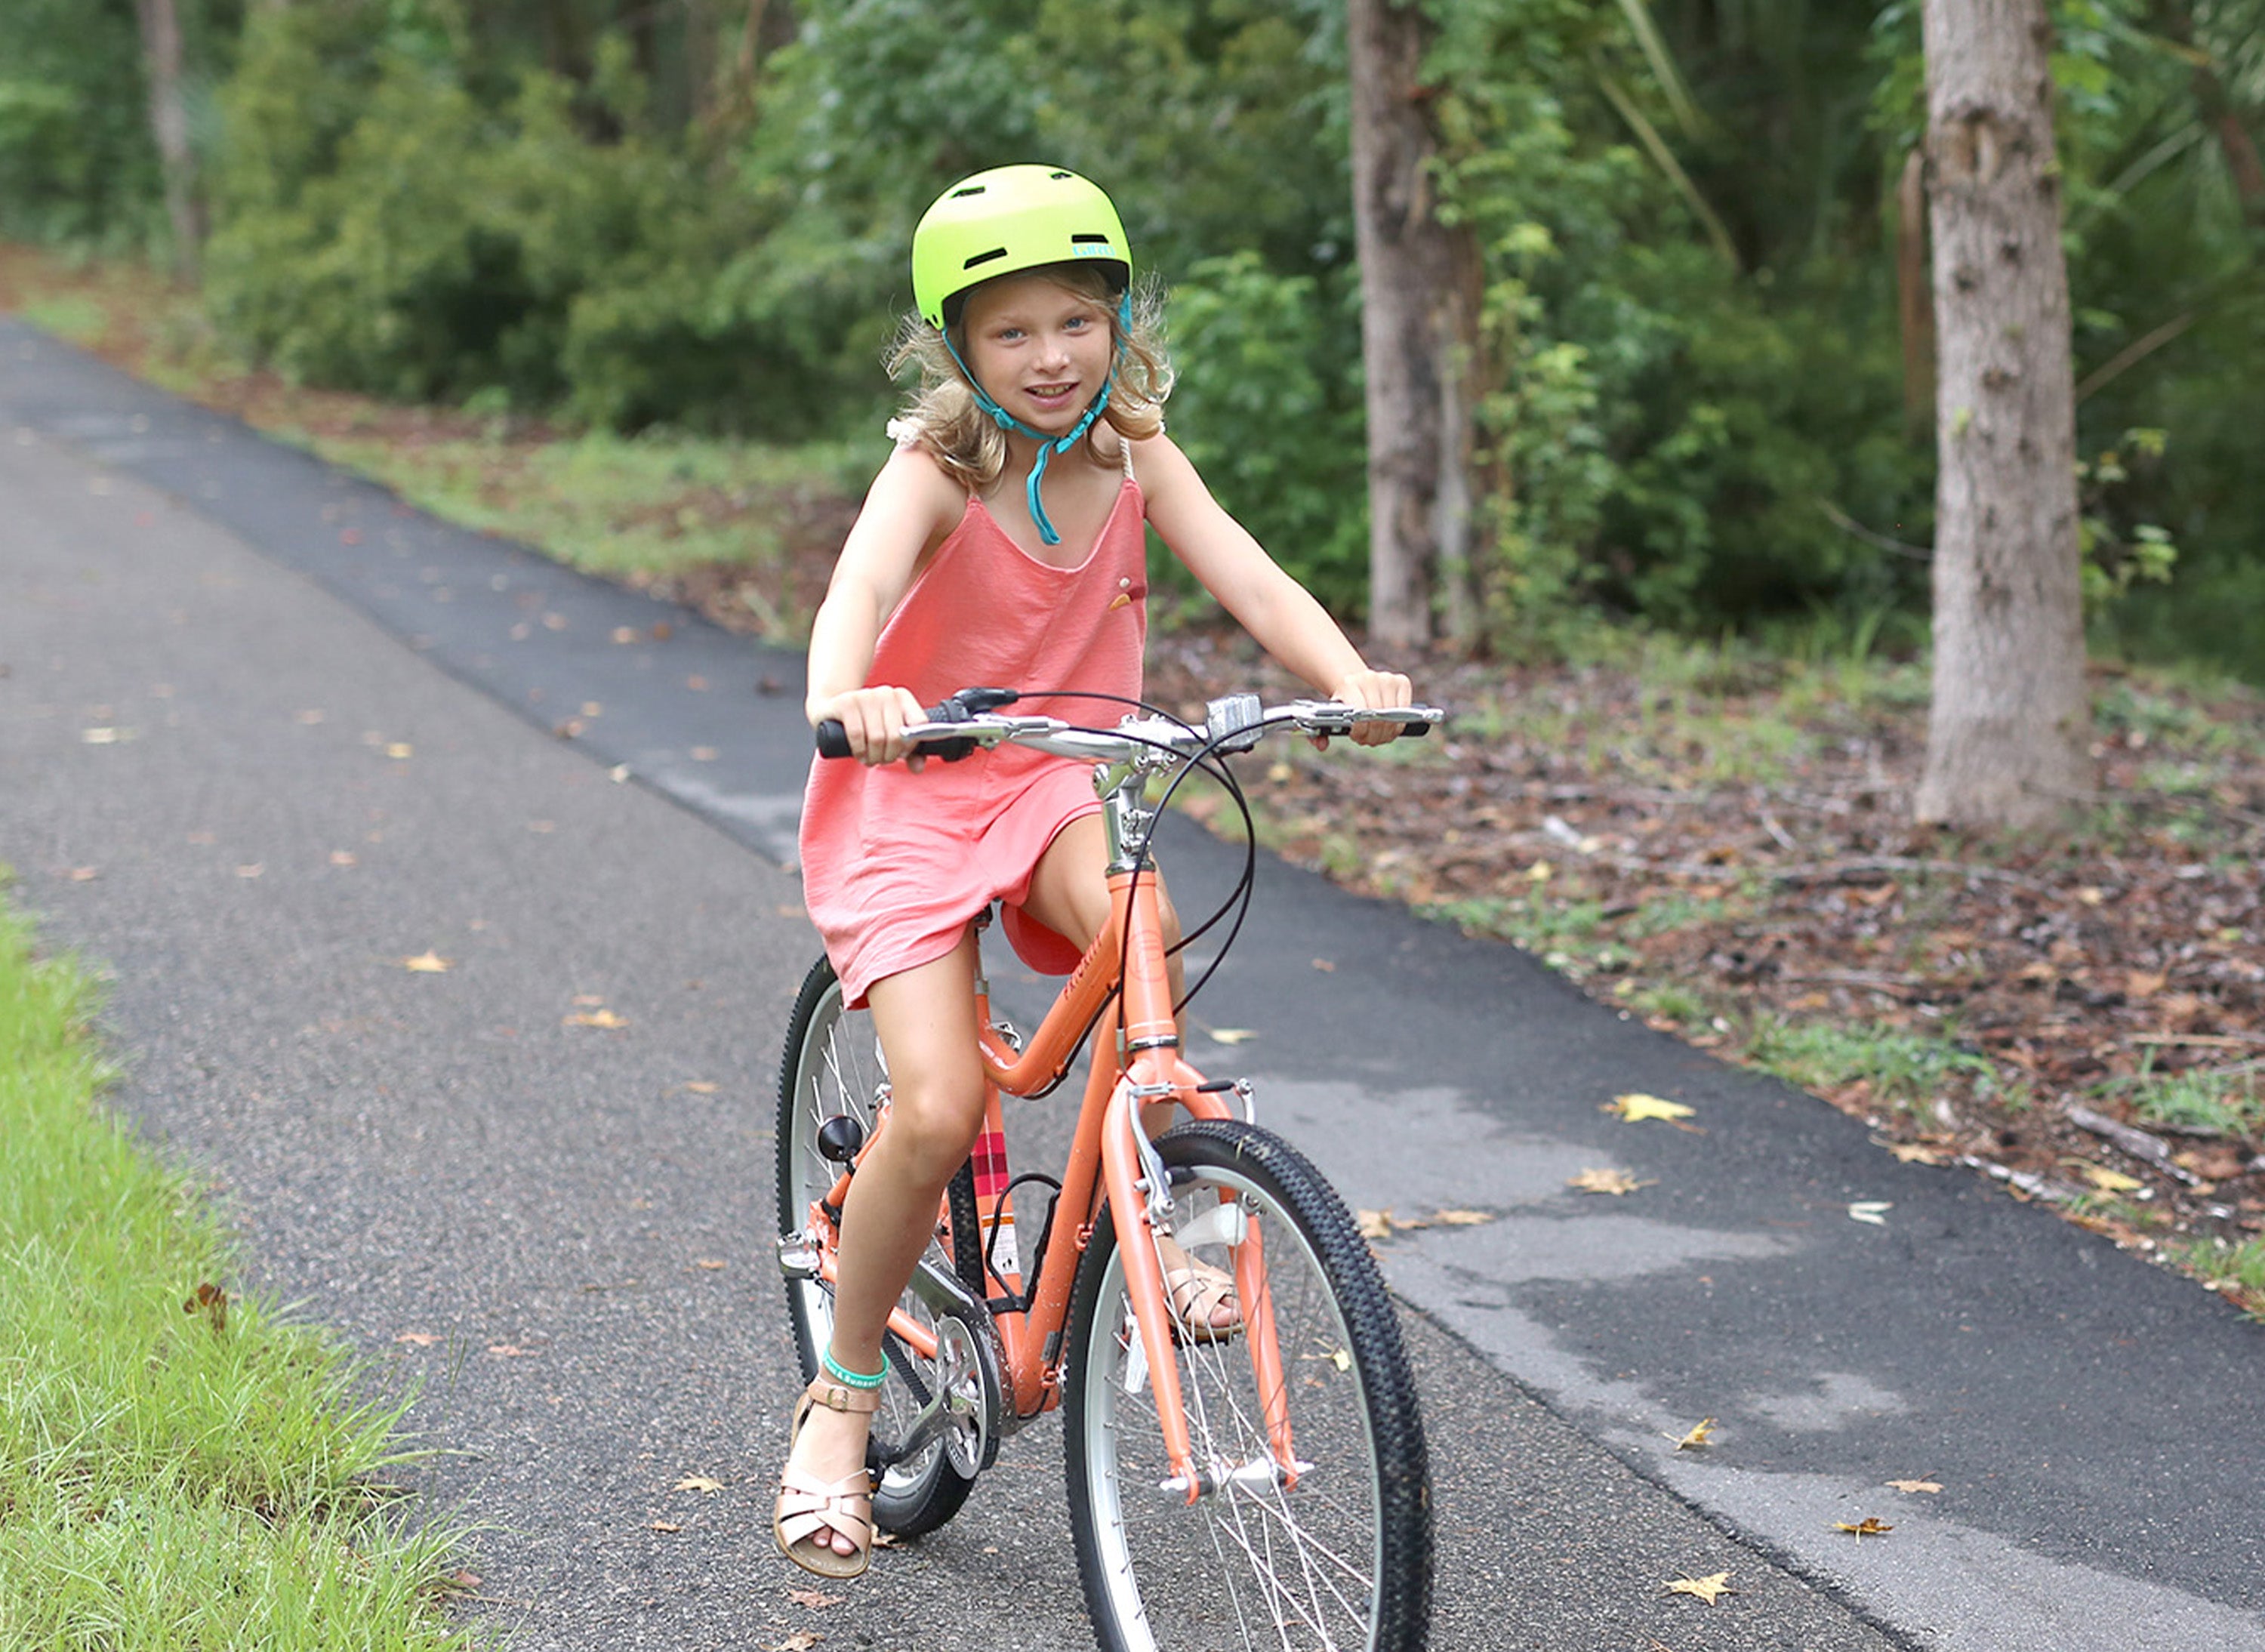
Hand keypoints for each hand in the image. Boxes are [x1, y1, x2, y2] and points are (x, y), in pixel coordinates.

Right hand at [810, 685, 929, 768]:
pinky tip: (859, 753)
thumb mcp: (889, 735)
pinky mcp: (845, 703)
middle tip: (880, 759)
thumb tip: (918, 768)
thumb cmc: (865, 725)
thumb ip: (908, 751)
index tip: (901, 752)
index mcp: (902, 696)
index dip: (911, 745)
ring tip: (869, 758)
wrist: (831, 711)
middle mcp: (885, 693)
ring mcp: (865, 695)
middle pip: (897, 735)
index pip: (919, 724)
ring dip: (873, 757)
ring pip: (877, 738)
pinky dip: (859, 751)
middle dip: (889, 756)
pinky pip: (857, 734)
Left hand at [1321, 668, 1414, 748]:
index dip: (1360, 730)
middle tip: (1366, 740)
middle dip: (1372, 735)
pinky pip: (1405, 712)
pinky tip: (1388, 728)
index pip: (1361, 713)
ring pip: (1393, 717)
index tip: (1355, 736)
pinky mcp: (1402, 682)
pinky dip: (1397, 725)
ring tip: (1375, 736)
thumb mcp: (1329, 714)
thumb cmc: (1343, 702)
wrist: (1355, 681)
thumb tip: (1322, 746)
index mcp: (1349, 683)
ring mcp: (1388, 679)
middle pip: (1378, 718)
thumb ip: (1319, 733)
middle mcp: (1370, 678)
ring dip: (1385, 733)